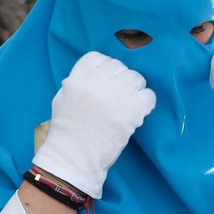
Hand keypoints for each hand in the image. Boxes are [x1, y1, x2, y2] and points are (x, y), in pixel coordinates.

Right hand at [33, 52, 156, 198]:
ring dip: (133, 89)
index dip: (103, 68)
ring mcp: (118, 94)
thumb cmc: (67, 129)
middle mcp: (100, 80)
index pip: (98, 57)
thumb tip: (99, 74)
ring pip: (137, 78)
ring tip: (127, 104)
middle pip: (119, 66)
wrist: (74, 156)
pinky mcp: (134, 109)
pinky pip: (149, 95)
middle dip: (119, 80)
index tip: (104, 80)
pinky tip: (138, 111)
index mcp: (80, 76)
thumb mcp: (63, 97)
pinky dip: (146, 102)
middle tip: (116, 96)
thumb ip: (79, 81)